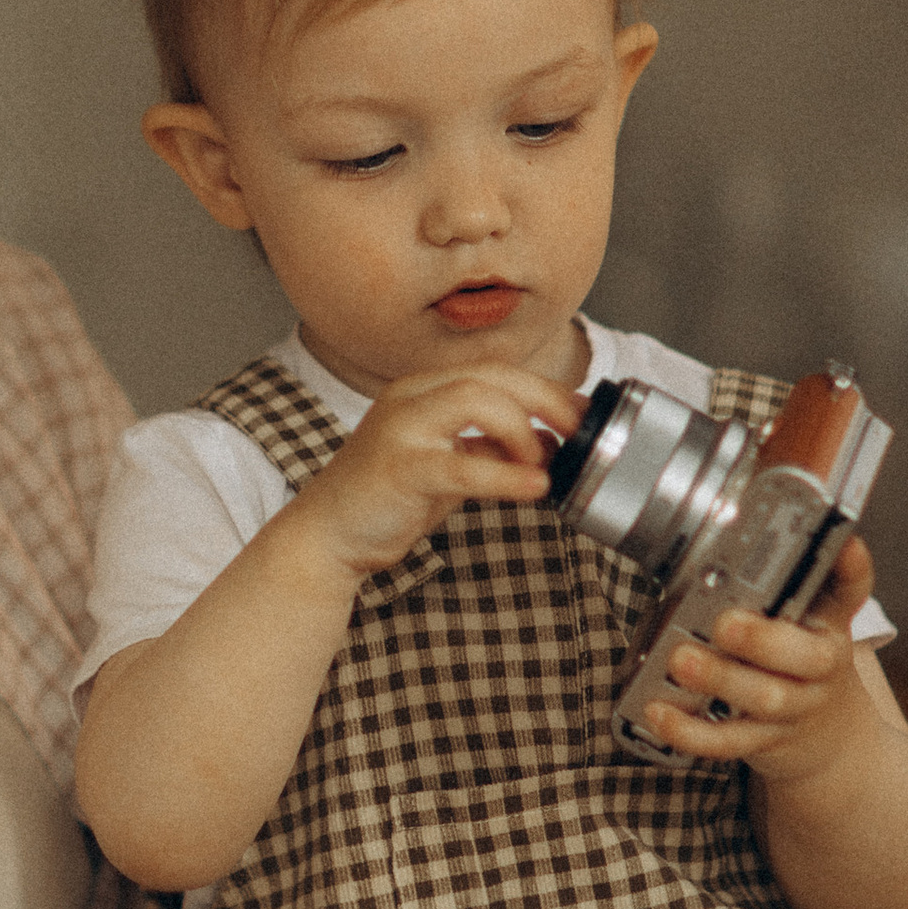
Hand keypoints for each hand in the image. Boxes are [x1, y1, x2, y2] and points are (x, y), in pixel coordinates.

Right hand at [287, 364, 580, 586]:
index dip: (546, 390)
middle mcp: (411, 397)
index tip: (580, 416)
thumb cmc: (385, 499)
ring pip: (475, 399)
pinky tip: (535, 487)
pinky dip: (505, 475)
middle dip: (546, 399)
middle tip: (580, 431)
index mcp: (424, 390)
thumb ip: (489, 447)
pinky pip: (462, 464)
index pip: (497, 372)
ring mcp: (401, 427)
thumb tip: (545, 440)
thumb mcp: (448, 464)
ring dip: (522, 429)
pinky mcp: (400, 467)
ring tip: (543, 463)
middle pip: (492, 375)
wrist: (326, 536)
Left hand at [638, 530, 880, 793]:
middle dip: (764, 640)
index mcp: (828, 621)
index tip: (844, 541)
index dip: (851, 567)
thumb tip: (705, 537)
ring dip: (721, 679)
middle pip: (807, 656)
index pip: (850, 589)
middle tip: (725, 623)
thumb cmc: (797, 662)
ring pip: (766, 699)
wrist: (831, 739)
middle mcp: (821, 664)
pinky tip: (659, 710)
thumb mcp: (800, 619)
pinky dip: (690, 730)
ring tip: (682, 660)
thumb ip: (769, 586)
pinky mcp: (767, 741)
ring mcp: (797, 707)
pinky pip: (729, 742)